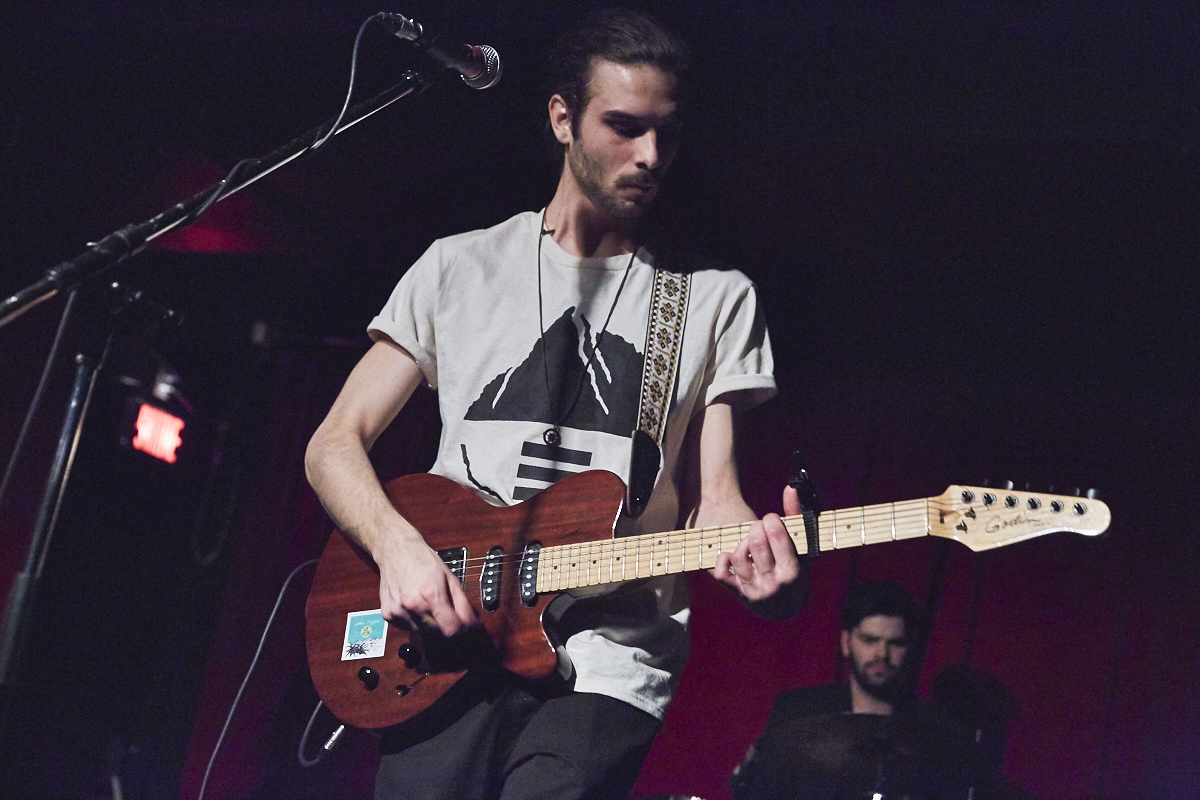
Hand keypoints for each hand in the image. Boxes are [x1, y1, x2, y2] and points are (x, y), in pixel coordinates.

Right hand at [372, 524, 477, 635]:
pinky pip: (409, 628)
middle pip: (438, 633)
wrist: (395, 550)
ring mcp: (398, 612)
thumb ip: (462, 602)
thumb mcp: (449, 577)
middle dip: (448, 626)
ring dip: (432, 626)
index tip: (468, 627)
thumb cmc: (422, 560)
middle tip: (451, 615)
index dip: (463, 630)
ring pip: (424, 633)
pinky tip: (417, 607)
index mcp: (430, 594)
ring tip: (431, 606)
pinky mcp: (388, 615)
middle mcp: (412, 606)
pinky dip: (417, 623)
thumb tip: (472, 622)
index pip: (451, 629)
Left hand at [713, 485, 806, 617]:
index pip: (776, 536)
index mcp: (792, 571)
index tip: (771, 519)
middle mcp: (773, 583)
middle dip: (756, 528)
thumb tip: (790, 488)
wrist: (785, 609)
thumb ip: (796, 516)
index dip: (771, 520)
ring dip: (742, 543)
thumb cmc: (797, 571)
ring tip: (750, 542)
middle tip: (759, 527)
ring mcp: (753, 590)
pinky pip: (721, 573)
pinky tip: (732, 555)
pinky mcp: (737, 593)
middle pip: (756, 543)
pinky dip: (723, 560)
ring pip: (738, 556)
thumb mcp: (803, 548)